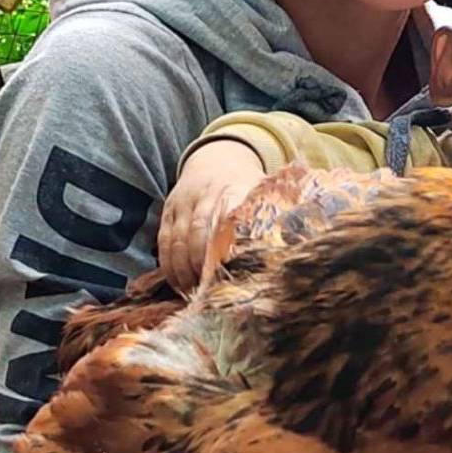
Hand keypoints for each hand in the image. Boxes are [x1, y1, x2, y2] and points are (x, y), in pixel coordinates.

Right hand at [160, 141, 264, 289]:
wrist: (216, 159)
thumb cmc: (245, 187)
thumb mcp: (261, 194)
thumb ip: (270, 216)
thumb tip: (288, 245)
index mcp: (231, 190)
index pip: (222, 221)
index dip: (221, 249)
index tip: (225, 273)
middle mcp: (203, 195)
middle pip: (196, 233)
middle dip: (199, 265)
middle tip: (207, 291)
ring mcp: (182, 203)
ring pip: (176, 239)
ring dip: (182, 269)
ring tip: (191, 292)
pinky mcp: (168, 211)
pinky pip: (163, 241)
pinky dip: (168, 264)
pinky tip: (177, 283)